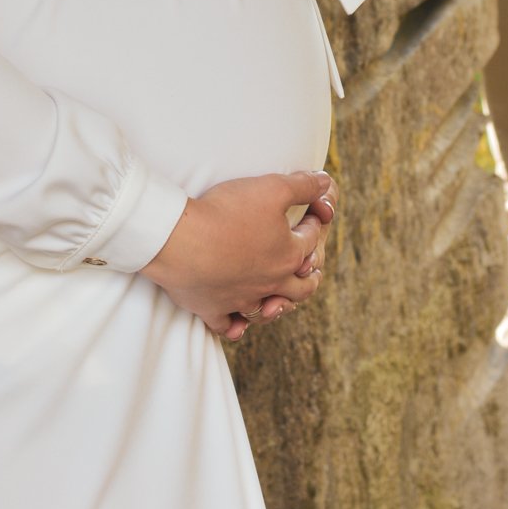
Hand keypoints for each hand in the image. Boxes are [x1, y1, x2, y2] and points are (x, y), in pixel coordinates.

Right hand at [141, 171, 337, 341]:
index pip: (310, 240)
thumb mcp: (272, 188)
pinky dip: (236, 326)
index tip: (312, 214)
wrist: (182, 240)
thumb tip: (325, 182)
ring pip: (267, 311)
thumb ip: (303, 185)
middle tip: (311, 268)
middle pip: (300, 288)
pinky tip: (238, 324)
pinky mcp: (213, 309)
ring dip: (277, 306)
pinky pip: (228, 326)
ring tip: (280, 301)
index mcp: (287, 255)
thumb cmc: (228, 212)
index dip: (313, 224)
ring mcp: (242, 299)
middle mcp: (270, 283)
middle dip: (309, 276)